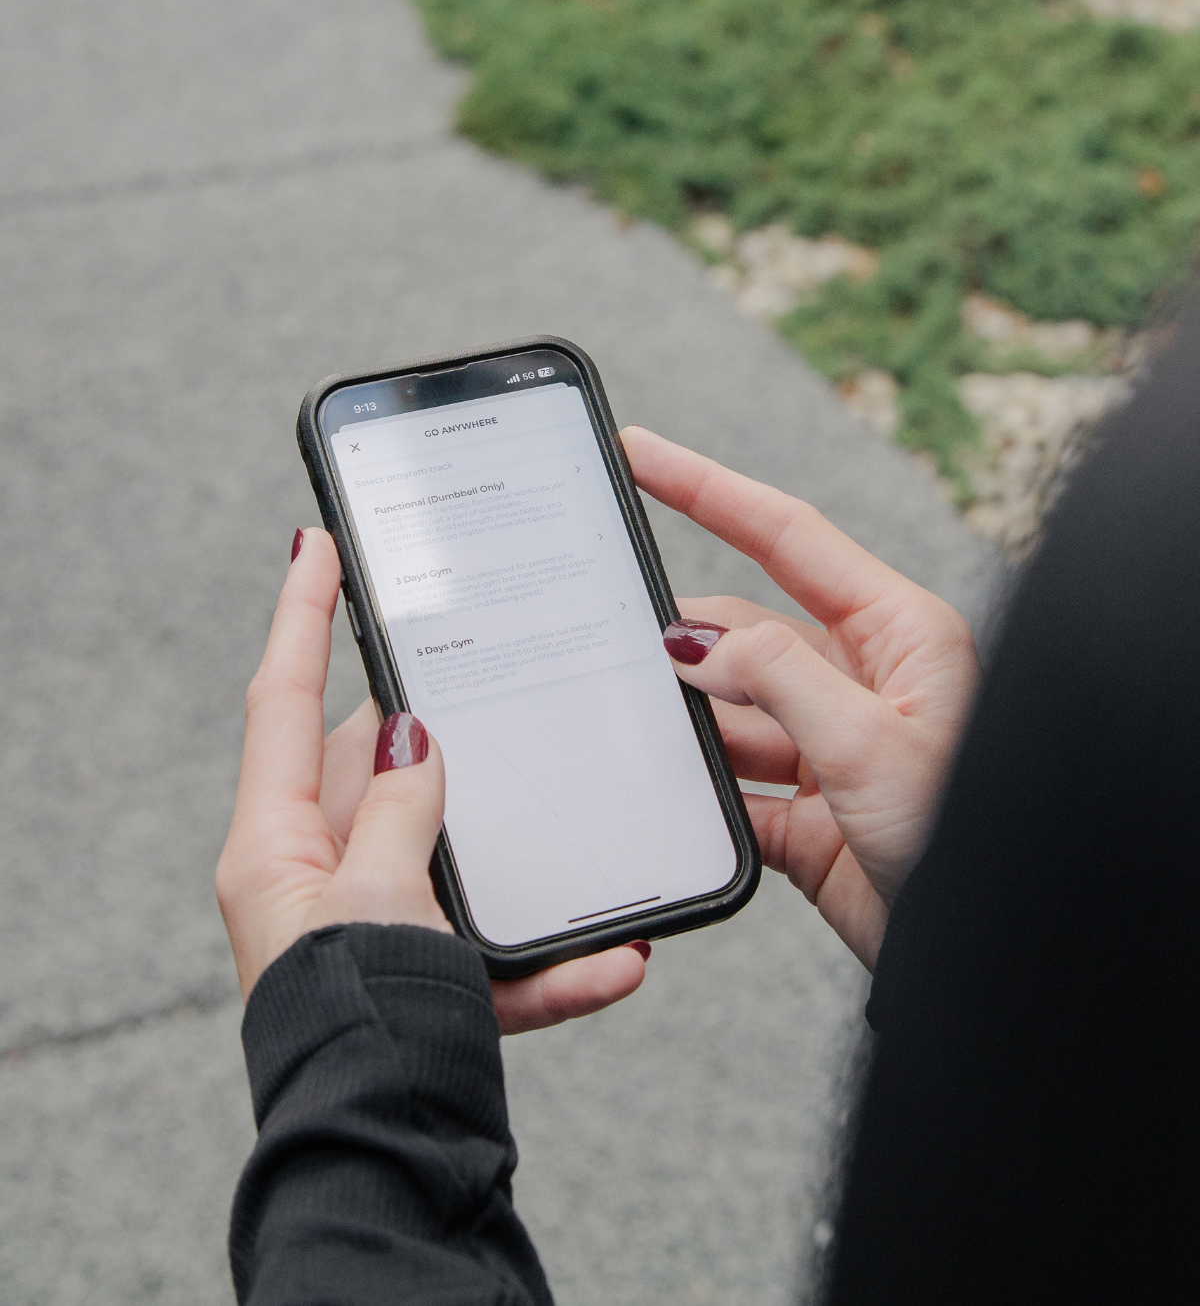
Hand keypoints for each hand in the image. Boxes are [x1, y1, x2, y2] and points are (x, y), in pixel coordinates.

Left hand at [216, 527, 648, 1030]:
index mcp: (278, 850)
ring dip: (522, 853)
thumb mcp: (374, 901)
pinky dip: (554, 955)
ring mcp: (382, 927)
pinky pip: (501, 947)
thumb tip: (411, 737)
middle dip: (442, 730)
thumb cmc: (359, 1035)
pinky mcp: (434, 977)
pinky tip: (613, 959)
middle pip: (383, 768)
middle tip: (487, 675)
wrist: (392, 1160)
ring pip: (458, 851)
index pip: (284, 702)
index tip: (316, 544)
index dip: (300, 615)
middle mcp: (323, 880)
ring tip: (575, 819)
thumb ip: (397, 811)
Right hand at [622, 428, 979, 971]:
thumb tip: (691, 641)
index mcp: (897, 634)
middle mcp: (863, 681)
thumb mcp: (870, 740)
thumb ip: (774, 676)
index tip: (644, 456)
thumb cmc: (966, 836)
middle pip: (747, 632)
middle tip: (612, 632)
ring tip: (633, 720)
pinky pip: (733, 785)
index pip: (786, 538)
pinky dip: (700, 790)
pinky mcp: (806, 814)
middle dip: (686, 638)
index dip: (708, 489)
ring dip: (689, 721)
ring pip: (732, 711)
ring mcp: (830, 747)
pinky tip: (667, 791)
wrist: (984, 955)